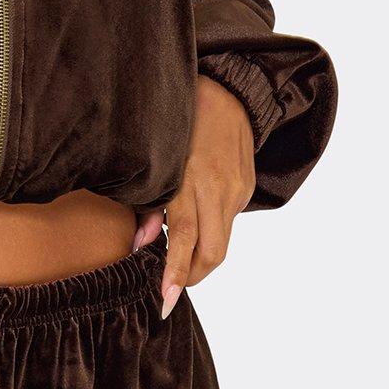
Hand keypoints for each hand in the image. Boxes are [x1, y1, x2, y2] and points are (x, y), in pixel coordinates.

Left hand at [132, 74, 256, 317]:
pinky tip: (198, 217)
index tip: (166, 299)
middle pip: (212, 253)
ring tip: (181, 253)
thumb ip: (146, 204)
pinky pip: (227, 223)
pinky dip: (210, 231)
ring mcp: (236, 190)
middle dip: (192, 276)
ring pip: (221, 243)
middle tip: (173, 284)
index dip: (176, 272)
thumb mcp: (154, 160)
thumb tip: (141, 246)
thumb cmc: (178, 122)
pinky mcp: (247, 189)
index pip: (184, 237)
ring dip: (200, 255)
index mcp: (190, 179)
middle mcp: (218, 188)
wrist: (230, 89)